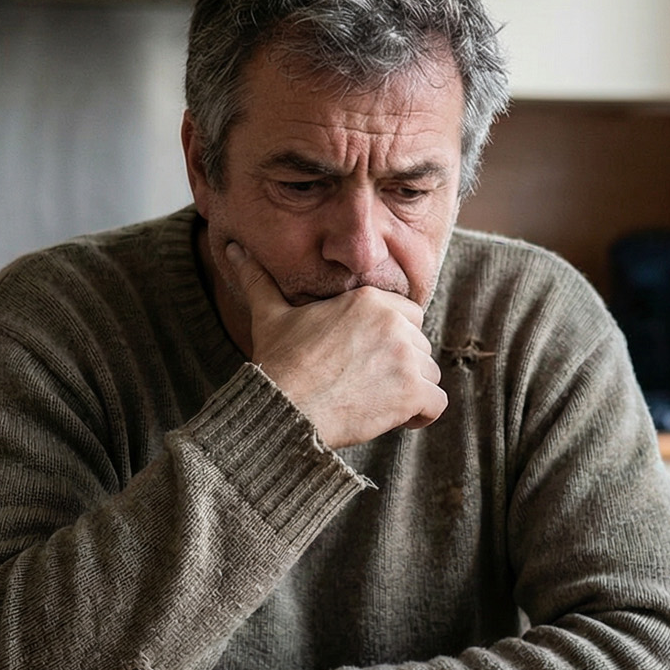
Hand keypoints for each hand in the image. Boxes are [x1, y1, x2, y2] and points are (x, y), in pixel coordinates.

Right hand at [223, 241, 446, 449]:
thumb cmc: (277, 363)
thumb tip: (232, 249)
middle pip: (420, 346)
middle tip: (368, 384)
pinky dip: (421, 416)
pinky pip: (436, 405)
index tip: (368, 358)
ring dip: (410, 392)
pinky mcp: (412, 393)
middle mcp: (394, 323)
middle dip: (402, 366)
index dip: (392, 339)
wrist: (282, 407)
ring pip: (429, 375)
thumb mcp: (269, 315)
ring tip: (376, 403)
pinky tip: (395, 420)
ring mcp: (406, 358)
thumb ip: (258, 280)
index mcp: (369, 300)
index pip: (408, 316)